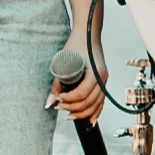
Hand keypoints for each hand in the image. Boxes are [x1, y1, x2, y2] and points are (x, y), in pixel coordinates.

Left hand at [52, 6, 104, 120]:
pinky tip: (90, 120)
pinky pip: (101, 102)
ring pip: (96, 105)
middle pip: (90, 103)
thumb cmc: (77, 43)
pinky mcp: (102, 82)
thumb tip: (49, 102)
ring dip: (82, 113)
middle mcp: (103, 78)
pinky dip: (95, 112)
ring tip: (69, 115)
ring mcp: (104, 81)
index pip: (82, 94)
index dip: (68, 100)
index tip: (57, 99)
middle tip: (59, 107)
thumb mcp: (64, 63)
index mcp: (96, 72)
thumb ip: (57, 85)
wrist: (88, 33)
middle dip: (73, 108)